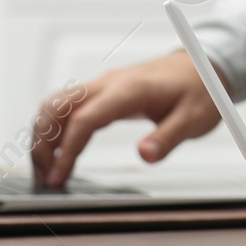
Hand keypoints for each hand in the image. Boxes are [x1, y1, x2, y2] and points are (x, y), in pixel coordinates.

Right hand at [30, 50, 222, 185]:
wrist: (203, 66)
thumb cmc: (199, 90)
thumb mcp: (194, 118)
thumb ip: (168, 138)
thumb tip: (145, 156)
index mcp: (129, 89)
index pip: (84, 118)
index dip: (66, 150)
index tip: (59, 178)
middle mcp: (110, 83)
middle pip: (57, 106)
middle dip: (42, 142)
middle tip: (44, 178)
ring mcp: (104, 85)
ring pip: (57, 104)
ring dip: (44, 135)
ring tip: (46, 171)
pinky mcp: (104, 92)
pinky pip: (69, 107)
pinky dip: (55, 129)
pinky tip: (59, 153)